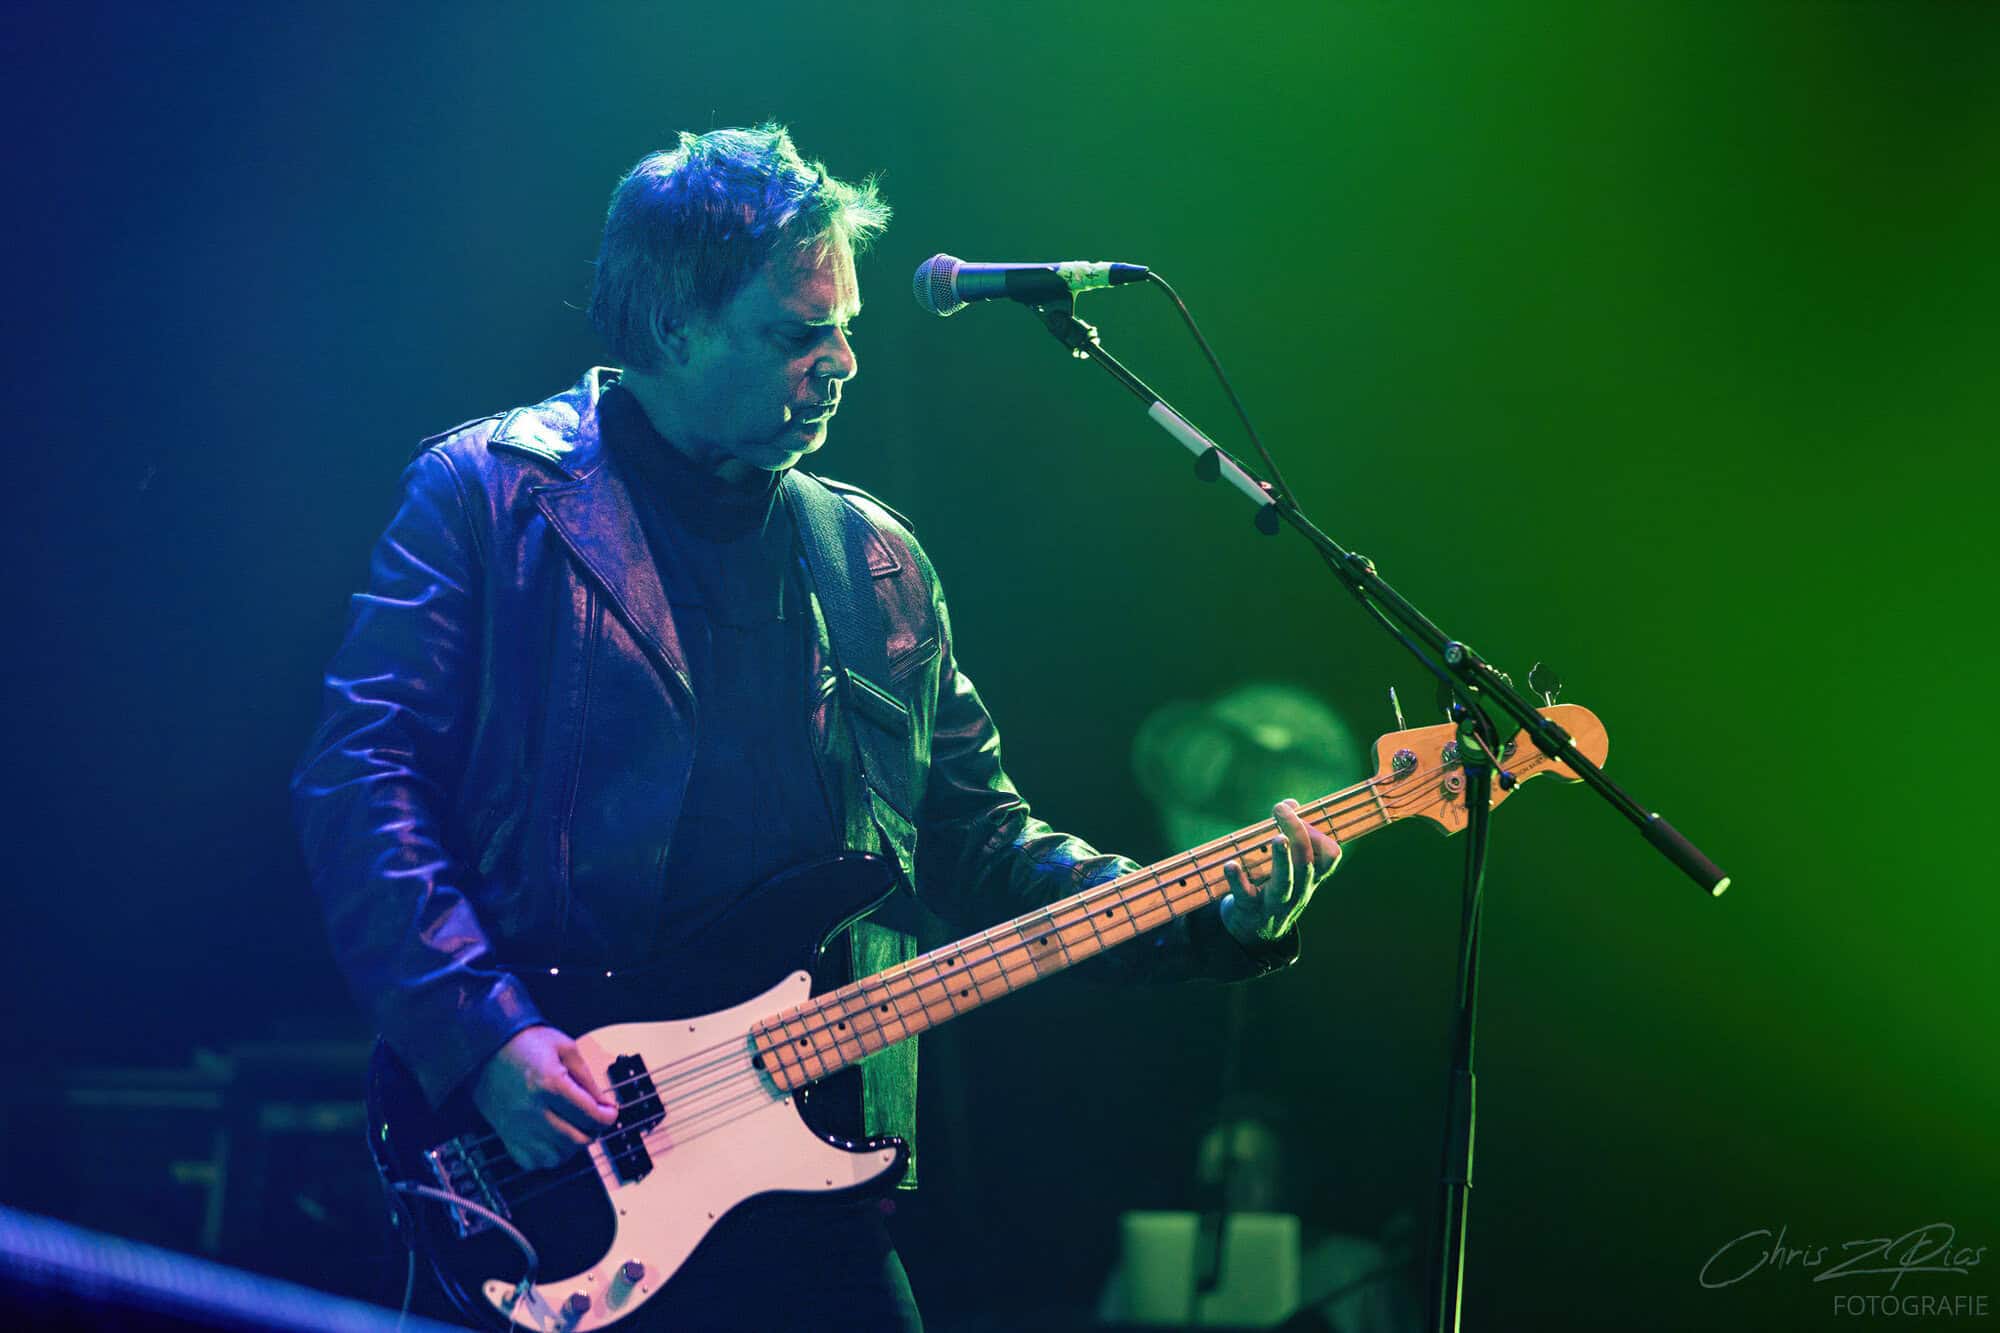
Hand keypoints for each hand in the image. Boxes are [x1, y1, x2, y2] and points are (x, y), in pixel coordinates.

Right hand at [471, 1025, 619, 1170]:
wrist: (485, 1046)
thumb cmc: (524, 1042)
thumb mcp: (564, 1047)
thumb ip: (587, 1078)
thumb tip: (603, 1104)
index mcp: (550, 1085)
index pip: (590, 1115)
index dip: (608, 1116)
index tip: (610, 1112)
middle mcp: (533, 1111)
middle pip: (577, 1140)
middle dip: (593, 1132)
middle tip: (594, 1120)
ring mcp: (517, 1127)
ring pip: (556, 1157)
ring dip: (571, 1147)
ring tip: (574, 1129)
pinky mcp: (506, 1135)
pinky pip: (532, 1162)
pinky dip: (547, 1157)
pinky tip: (552, 1139)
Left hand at [1220, 798, 1339, 946]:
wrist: (1255, 933)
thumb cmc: (1272, 888)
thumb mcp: (1287, 866)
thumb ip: (1289, 834)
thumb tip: (1290, 804)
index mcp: (1309, 878)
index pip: (1329, 857)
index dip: (1319, 834)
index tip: (1299, 814)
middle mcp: (1298, 891)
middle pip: (1306, 864)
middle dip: (1298, 834)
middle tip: (1283, 811)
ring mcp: (1276, 904)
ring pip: (1285, 882)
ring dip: (1282, 859)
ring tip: (1278, 838)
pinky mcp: (1251, 911)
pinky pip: (1246, 896)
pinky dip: (1238, 880)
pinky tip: (1230, 864)